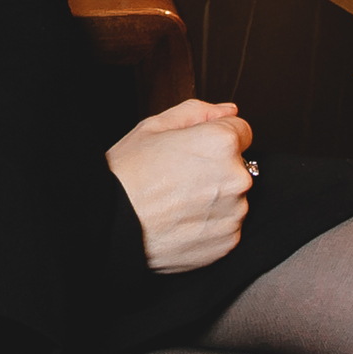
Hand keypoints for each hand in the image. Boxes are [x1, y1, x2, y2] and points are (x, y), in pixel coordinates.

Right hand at [106, 98, 253, 272]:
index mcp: (221, 144)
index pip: (242, 130)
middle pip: (238, 165)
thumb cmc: (127, 175)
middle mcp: (236, 179)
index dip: (215, 136)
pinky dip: (209, 223)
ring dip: (214, 197)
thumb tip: (227, 112)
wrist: (110, 224)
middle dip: (216, 167)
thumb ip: (197, 112)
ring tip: (177, 201)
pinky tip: (181, 220)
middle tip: (179, 176)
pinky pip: (226, 225)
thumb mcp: (153, 127)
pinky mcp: (228, 241)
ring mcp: (234, 213)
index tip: (195, 149)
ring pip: (233, 197)